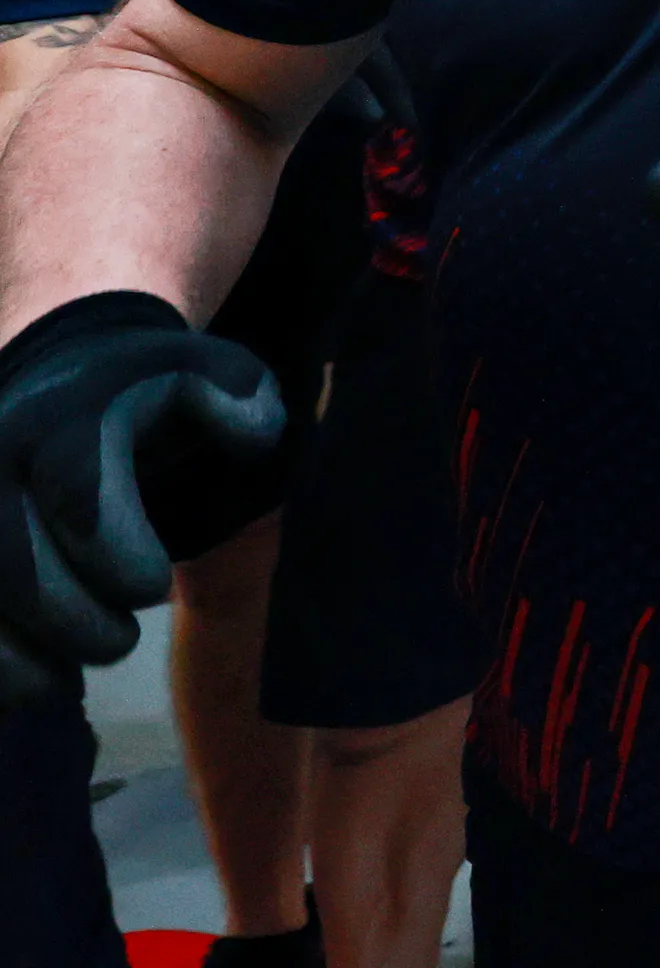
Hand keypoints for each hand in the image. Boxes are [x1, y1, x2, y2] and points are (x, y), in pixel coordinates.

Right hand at [0, 292, 285, 709]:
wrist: (48, 387)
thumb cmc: (139, 399)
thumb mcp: (201, 375)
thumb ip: (240, 397)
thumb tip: (249, 432)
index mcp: (60, 422)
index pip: (80, 494)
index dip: (122, 560)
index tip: (152, 587)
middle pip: (14, 567)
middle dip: (77, 625)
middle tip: (117, 640)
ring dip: (22, 666)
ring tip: (65, 673)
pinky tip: (31, 673)